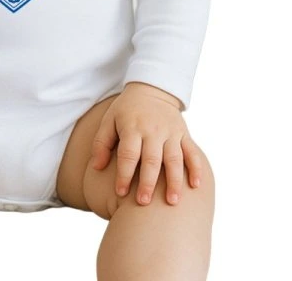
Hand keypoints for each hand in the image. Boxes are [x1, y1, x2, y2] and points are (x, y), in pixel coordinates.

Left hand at [91, 82, 203, 205]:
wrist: (152, 89)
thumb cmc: (126, 110)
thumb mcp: (109, 120)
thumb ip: (101, 143)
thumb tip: (96, 167)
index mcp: (132, 127)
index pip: (128, 154)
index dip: (124, 174)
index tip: (120, 192)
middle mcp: (153, 131)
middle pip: (152, 159)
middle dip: (148, 182)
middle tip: (143, 203)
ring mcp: (171, 133)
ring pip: (174, 159)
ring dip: (174, 181)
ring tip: (172, 202)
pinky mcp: (183, 134)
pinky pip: (192, 152)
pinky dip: (196, 168)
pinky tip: (195, 185)